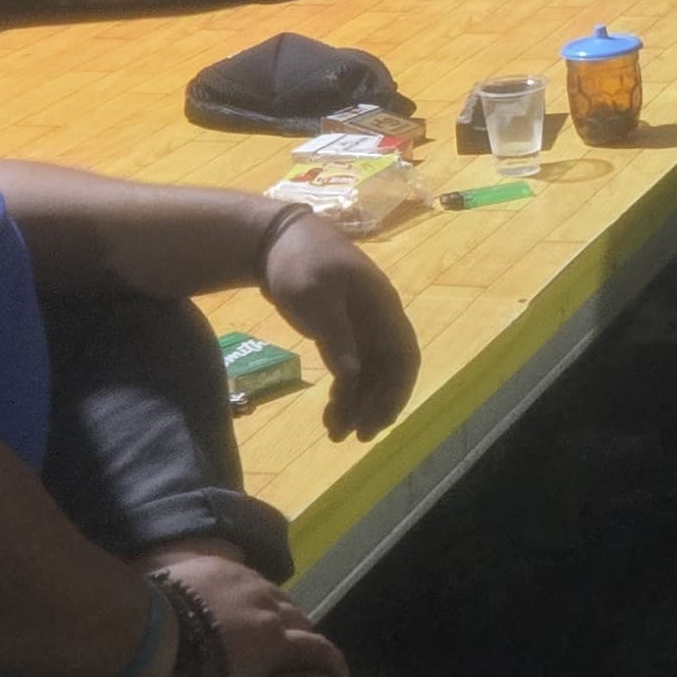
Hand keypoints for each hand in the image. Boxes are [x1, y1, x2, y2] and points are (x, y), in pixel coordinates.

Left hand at [151, 548, 344, 676]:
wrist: (151, 627)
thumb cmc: (185, 672)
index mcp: (275, 643)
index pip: (317, 649)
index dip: (331, 661)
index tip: (338, 672)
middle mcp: (271, 608)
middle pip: (301, 617)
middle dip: (305, 633)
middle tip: (300, 646)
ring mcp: (248, 581)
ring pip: (277, 594)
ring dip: (280, 610)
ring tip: (272, 620)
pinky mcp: (223, 565)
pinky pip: (249, 579)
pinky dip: (253, 593)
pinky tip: (241, 599)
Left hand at [260, 213, 419, 440]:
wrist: (273, 239)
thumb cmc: (298, 263)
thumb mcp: (313, 297)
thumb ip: (335, 336)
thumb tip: (354, 375)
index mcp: (381, 308)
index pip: (403, 356)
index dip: (397, 391)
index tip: (380, 421)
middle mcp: (378, 320)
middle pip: (389, 371)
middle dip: (376, 405)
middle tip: (355, 437)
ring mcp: (360, 325)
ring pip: (370, 373)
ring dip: (358, 403)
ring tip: (335, 432)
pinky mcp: (341, 330)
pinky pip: (352, 367)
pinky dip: (345, 391)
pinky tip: (331, 411)